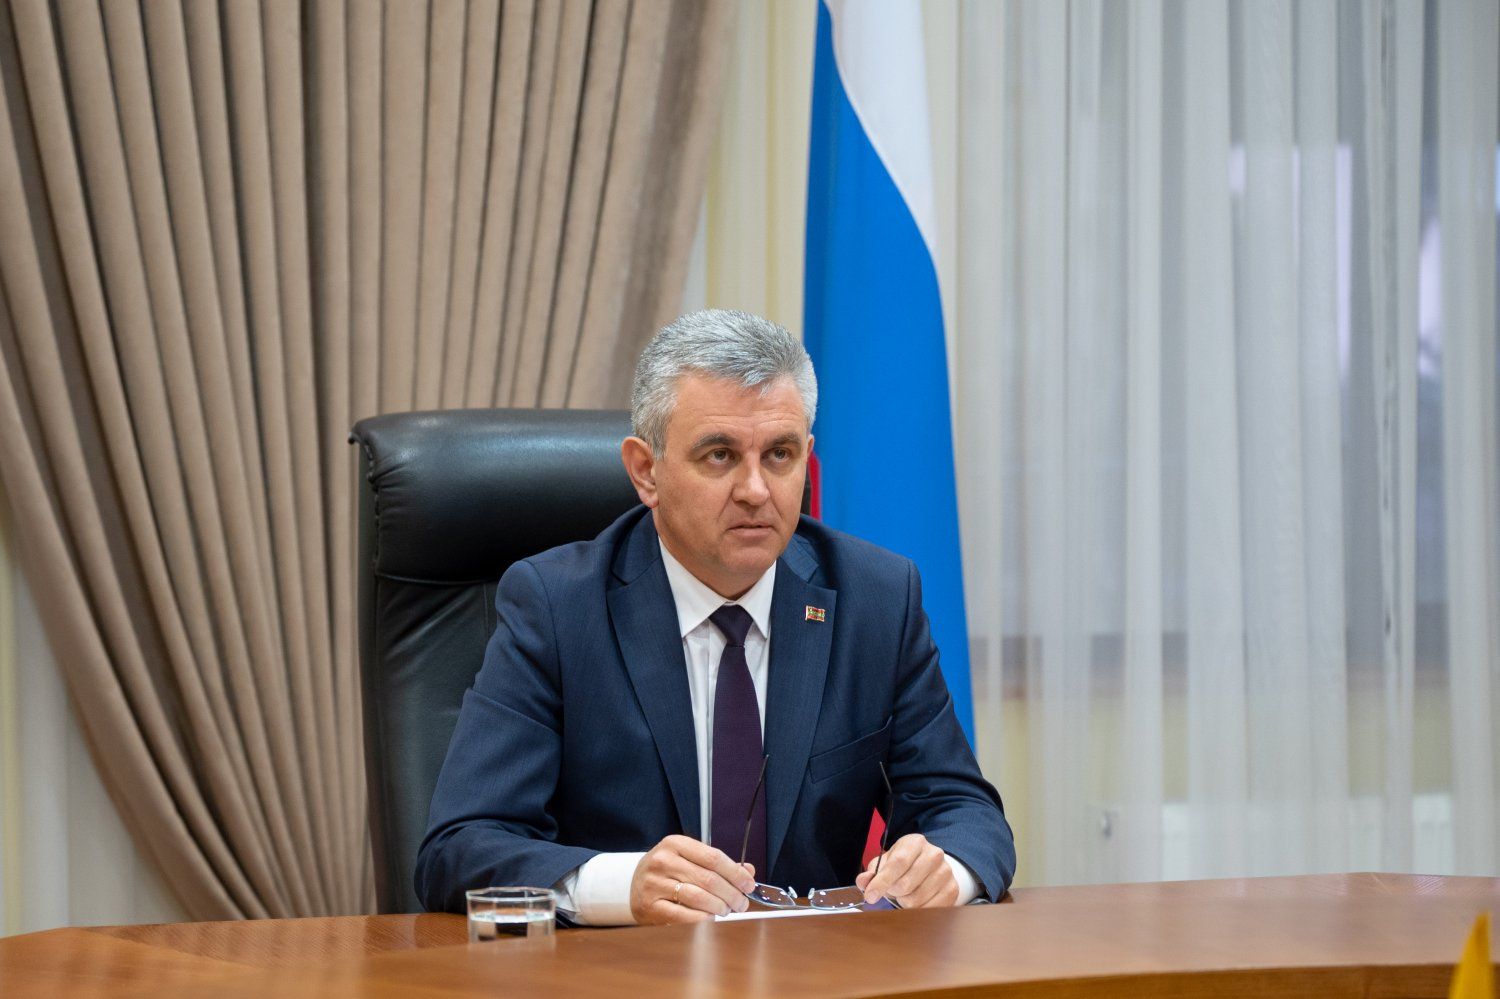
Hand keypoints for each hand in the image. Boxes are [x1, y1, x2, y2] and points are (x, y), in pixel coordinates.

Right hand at [629, 835, 757, 923]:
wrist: (630, 884)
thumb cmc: (666, 871)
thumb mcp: (688, 858)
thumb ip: (718, 864)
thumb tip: (748, 871)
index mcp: (675, 844)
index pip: (713, 857)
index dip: (735, 872)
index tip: (749, 884)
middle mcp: (663, 861)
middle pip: (708, 878)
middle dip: (731, 893)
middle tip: (741, 903)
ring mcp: (655, 884)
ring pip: (698, 897)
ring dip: (719, 907)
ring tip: (727, 910)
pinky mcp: (650, 906)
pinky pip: (683, 915)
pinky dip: (702, 918)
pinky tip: (710, 918)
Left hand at [855, 833, 958, 907]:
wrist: (933, 867)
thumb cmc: (905, 864)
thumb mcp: (887, 861)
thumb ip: (872, 872)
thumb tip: (863, 882)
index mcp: (915, 842)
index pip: (897, 863)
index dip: (882, 882)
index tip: (870, 896)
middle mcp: (934, 854)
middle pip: (905, 884)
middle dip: (893, 893)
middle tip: (893, 890)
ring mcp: (946, 872)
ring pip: (915, 900)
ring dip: (904, 902)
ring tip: (906, 893)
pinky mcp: (952, 890)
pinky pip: (928, 910)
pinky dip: (917, 910)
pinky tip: (917, 900)